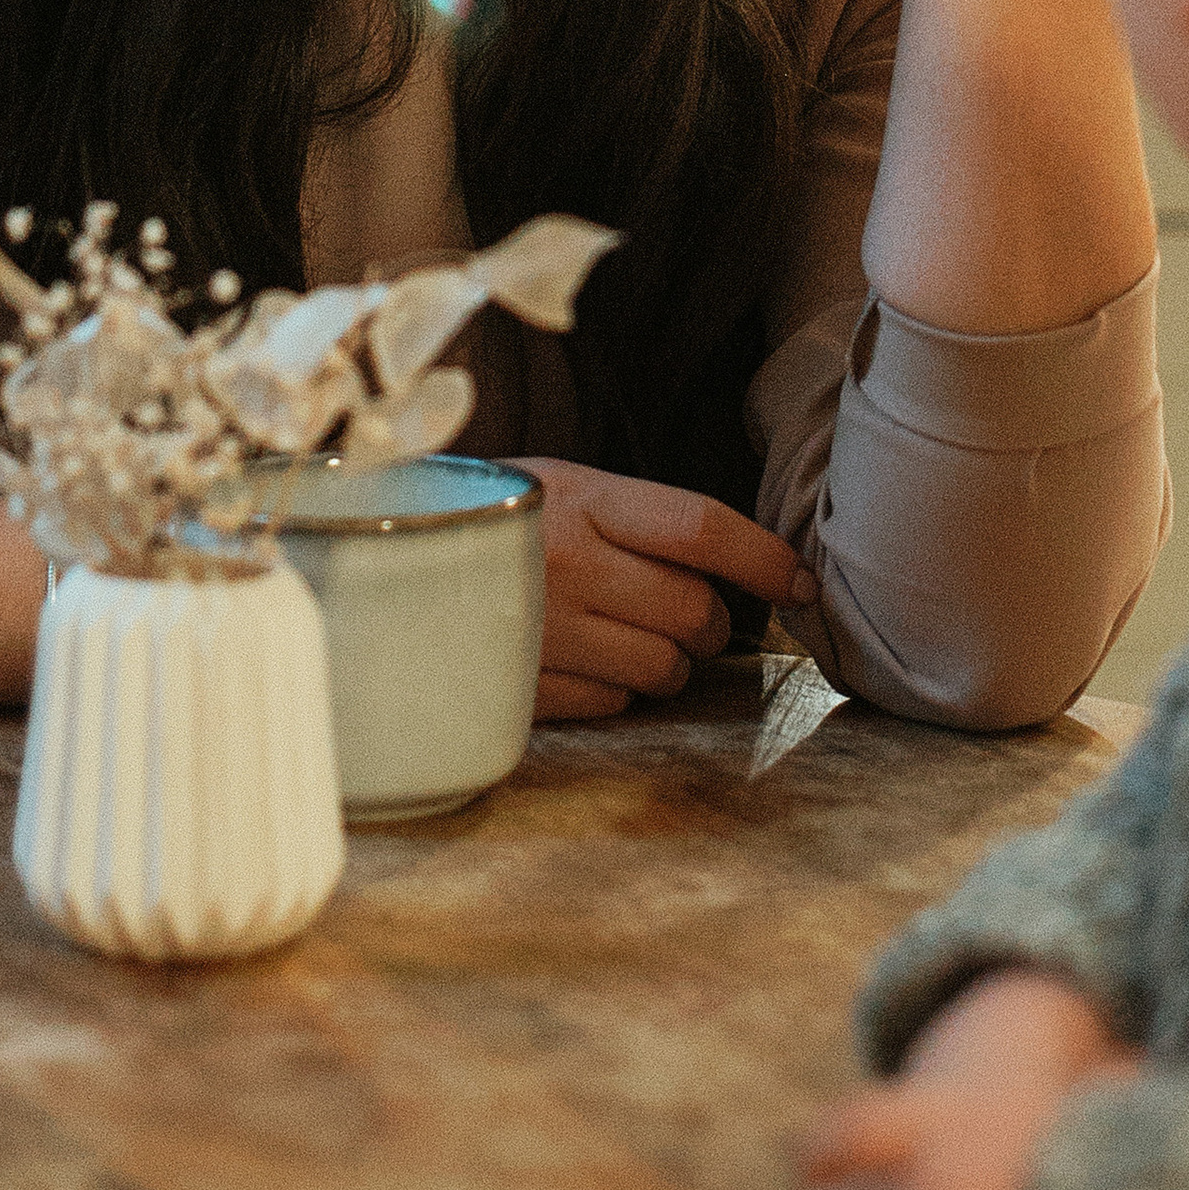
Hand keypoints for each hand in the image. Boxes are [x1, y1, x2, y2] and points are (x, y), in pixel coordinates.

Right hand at [516, 459, 814, 719]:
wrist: (388, 558)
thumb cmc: (501, 519)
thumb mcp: (564, 486)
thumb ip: (642, 518)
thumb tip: (741, 566)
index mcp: (584, 499)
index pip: (704, 529)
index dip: (766, 559)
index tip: (800, 582)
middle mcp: (567, 564)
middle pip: (696, 611)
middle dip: (710, 619)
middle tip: (686, 610)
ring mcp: (543, 632)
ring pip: (664, 669)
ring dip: (668, 661)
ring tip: (629, 634)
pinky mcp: (520, 688)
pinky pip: (613, 704)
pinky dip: (615, 690)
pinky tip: (583, 660)